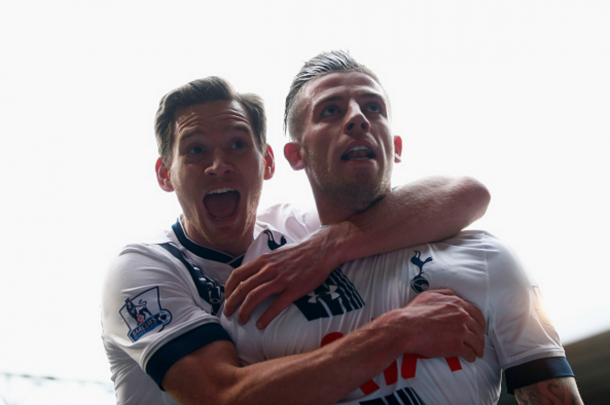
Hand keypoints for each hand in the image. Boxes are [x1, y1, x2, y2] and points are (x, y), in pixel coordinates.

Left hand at [224, 231, 339, 327]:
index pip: (238, 274)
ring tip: (241, 320)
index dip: (228, 288)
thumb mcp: (276, 254)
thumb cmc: (299, 253)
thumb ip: (262, 264)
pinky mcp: (294, 289)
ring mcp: (281, 280)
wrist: (321, 250)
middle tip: (228, 314)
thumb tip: (249, 275)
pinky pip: (276, 306)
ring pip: (255, 297)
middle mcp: (269, 269)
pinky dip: (265, 317)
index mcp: (263, 260)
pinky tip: (260, 325)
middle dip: (231, 303)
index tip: (226, 298)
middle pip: (243, 288)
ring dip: (245, 311)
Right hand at [390, 289, 485, 361]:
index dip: (480, 323)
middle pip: (478, 328)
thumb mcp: (429, 295)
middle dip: (480, 336)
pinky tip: (470, 358)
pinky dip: (471, 356)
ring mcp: (460, 331)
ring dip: (478, 348)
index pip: (477, 314)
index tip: (479, 329)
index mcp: (457, 303)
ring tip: (477, 352)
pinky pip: (469, 352)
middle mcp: (462, 316)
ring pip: (476, 341)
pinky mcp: (456, 346)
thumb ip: (445, 293)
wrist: (406, 327)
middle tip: (479, 342)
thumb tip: (454, 296)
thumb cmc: (415, 311)